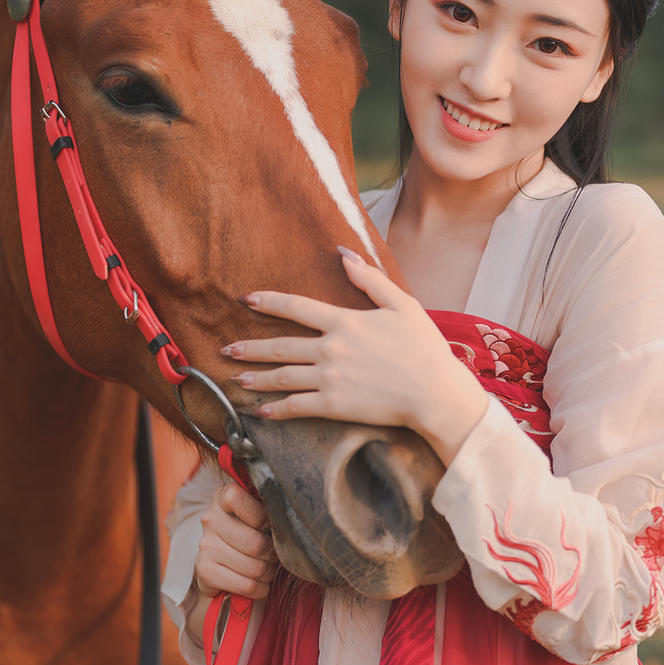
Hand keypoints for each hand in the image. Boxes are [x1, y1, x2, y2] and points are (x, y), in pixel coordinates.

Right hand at [194, 480, 277, 601]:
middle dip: (272, 554)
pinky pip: (247, 586)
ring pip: (255, 568)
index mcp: (223, 497)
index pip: (237, 498)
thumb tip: (290, 519)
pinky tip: (259, 584)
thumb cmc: (247, 530)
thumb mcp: (256, 511)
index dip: (260, 515)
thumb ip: (268, 507)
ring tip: (267, 569)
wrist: (219, 558)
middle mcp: (210, 519)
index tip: (268, 524)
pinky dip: (260, 589)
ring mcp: (206, 546)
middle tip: (274, 555)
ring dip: (268, 573)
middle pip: (255, 544)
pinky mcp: (205, 571)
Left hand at [223, 248, 487, 464]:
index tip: (247, 301)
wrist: (435, 392)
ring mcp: (330, 379)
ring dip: (256, 378)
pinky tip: (260, 411)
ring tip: (236, 378)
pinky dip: (275, 409)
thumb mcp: (402, 304)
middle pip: (281, 345)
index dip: (269, 302)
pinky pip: (297, 407)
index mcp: (345, 322)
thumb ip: (370, 279)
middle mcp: (331, 349)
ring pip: (283, 376)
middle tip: (227, 349)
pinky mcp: (334, 406)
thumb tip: (343, 253)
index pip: (297, 307)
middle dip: (251, 347)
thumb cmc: (424, 348)